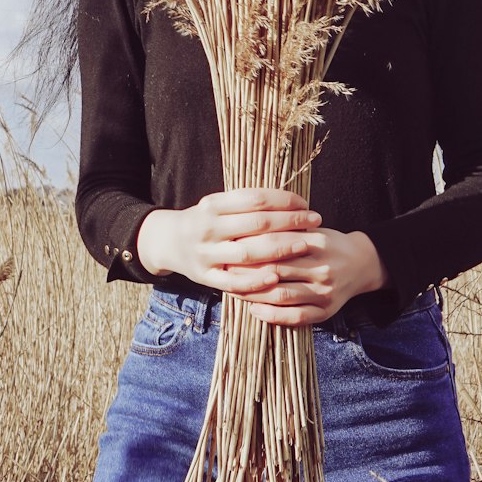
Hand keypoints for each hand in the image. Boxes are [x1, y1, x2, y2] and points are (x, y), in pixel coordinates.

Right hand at [135, 188, 322, 294]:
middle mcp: (208, 228)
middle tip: (315, 221)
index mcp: (212, 205)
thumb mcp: (217, 205)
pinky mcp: (205, 278)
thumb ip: (245, 204)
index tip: (305, 204)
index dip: (284, 201)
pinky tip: (276, 277)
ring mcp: (206, 254)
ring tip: (305, 244)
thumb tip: (289, 201)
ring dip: (280, 249)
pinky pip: (233, 282)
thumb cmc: (204, 221)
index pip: (255, 199)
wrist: (166, 242)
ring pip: (248, 252)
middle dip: (290, 222)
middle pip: (256, 224)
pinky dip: (255, 281)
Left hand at [240, 228, 389, 326]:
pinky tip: (254, 310)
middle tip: (224, 270)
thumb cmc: (329, 244)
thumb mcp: (312, 231)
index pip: (275, 245)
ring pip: (281, 296)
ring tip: (234, 290)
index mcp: (317, 243)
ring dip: (253, 295)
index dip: (249, 248)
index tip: (230, 248)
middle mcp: (322, 269)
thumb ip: (284, 232)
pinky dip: (271, 316)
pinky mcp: (326, 311)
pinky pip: (295, 317)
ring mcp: (325, 292)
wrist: (363, 263)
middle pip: (275, 271)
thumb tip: (244, 234)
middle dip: (246, 272)